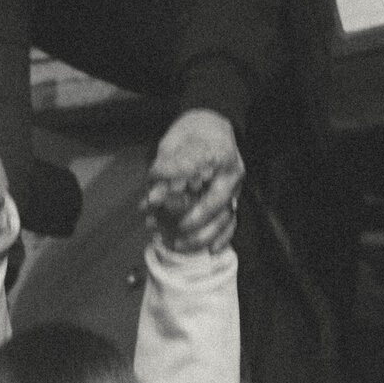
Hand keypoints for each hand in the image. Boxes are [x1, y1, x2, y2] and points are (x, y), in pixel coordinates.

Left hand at [143, 109, 243, 253]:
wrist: (211, 131)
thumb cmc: (192, 136)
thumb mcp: (173, 143)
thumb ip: (163, 170)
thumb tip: (152, 198)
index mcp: (217, 153)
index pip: (194, 174)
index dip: (171, 189)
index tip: (150, 200)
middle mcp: (230, 174)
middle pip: (212, 204)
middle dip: (185, 221)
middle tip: (160, 228)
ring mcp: (233, 191)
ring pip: (222, 220)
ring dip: (197, 237)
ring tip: (172, 242)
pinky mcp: (231, 204)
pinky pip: (231, 226)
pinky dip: (220, 240)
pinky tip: (210, 251)